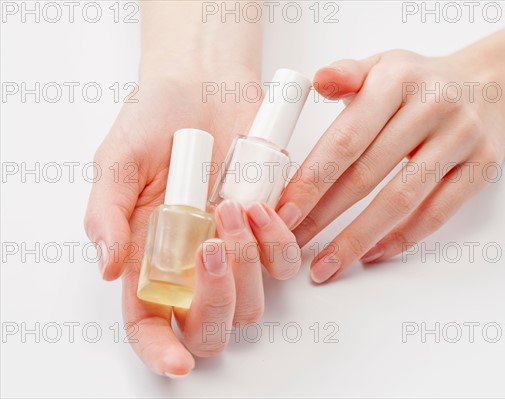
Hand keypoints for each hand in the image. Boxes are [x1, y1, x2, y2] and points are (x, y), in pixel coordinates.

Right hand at [83, 72, 299, 375]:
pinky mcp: (268, 228)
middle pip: (210, 326)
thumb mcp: (117, 163)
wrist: (201, 87)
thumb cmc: (154, 123)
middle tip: (210, 248)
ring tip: (232, 206)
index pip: (148, 326)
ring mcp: (233, 251)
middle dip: (215, 302)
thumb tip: (107, 265)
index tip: (177, 363)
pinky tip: (259, 206)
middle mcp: (192, 267)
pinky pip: (285, 261)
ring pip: (253, 301)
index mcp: (147, 260)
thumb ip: (106, 213)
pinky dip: (278, 241)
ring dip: (247, 264)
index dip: (160, 352)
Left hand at [278, 50, 504, 282]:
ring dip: (358, 238)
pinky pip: (438, 212)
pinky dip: (402, 238)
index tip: (284, 212)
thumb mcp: (383, 65)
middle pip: (368, 174)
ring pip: (401, 200)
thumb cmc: (421, 83)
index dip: (312, 180)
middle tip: (293, 243)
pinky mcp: (482, 167)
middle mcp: (432, 106)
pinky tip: (372, 254)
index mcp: (397, 79)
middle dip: (324, 215)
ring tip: (327, 264)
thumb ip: (347, 74)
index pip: (346, 139)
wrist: (491, 85)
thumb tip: (318, 80)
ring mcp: (461, 138)